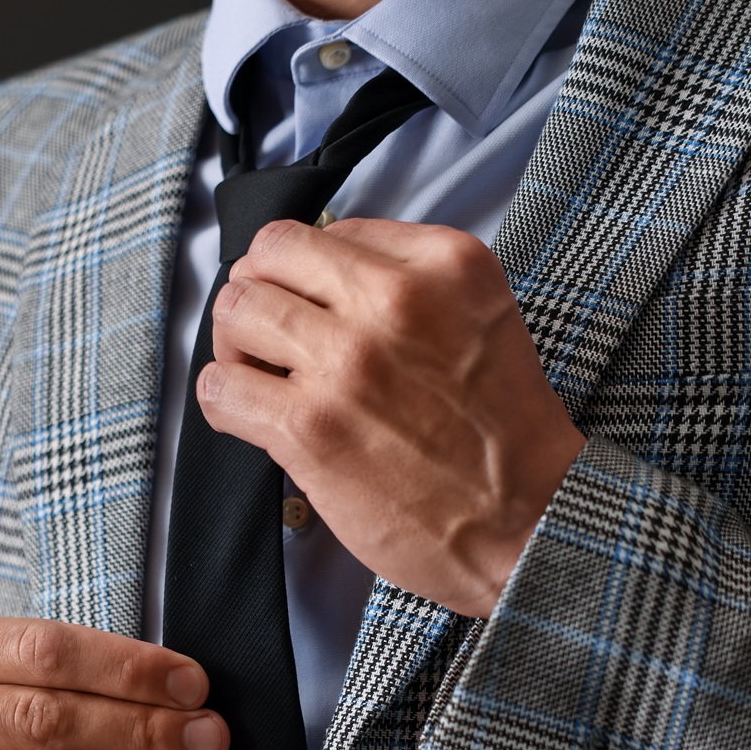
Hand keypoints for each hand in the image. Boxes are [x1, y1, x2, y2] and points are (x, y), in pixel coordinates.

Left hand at [199, 217, 585, 617]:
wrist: (529, 518)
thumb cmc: (503, 429)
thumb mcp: (482, 311)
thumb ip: (408, 274)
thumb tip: (319, 266)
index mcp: (442, 264)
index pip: (325, 231)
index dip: (304, 272)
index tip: (310, 305)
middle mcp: (393, 301)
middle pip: (268, 259)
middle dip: (259, 296)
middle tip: (269, 335)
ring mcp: (348, 362)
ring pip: (236, 313)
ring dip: (235, 345)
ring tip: (260, 375)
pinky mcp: (311, 427)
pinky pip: (221, 387)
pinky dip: (225, 399)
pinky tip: (253, 415)